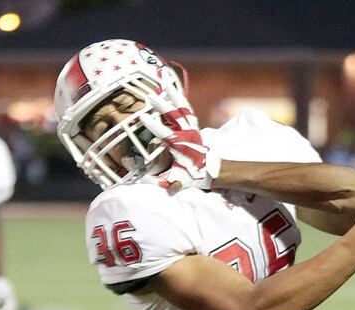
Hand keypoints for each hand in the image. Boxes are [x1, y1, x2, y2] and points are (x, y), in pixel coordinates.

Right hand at [139, 74, 219, 190]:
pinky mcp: (194, 126)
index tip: (142, 116)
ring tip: (163, 83)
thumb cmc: (191, 175)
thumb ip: (162, 181)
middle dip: (162, 106)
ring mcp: (192, 129)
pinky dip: (179, 98)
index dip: (154, 125)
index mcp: (180, 147)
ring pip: (182, 108)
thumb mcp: (177, 181)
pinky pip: (186, 109)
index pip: (165, 134)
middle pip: (174, 117)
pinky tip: (171, 88)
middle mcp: (187, 135)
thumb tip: (142, 181)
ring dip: (173, 95)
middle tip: (148, 95)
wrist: (212, 170)